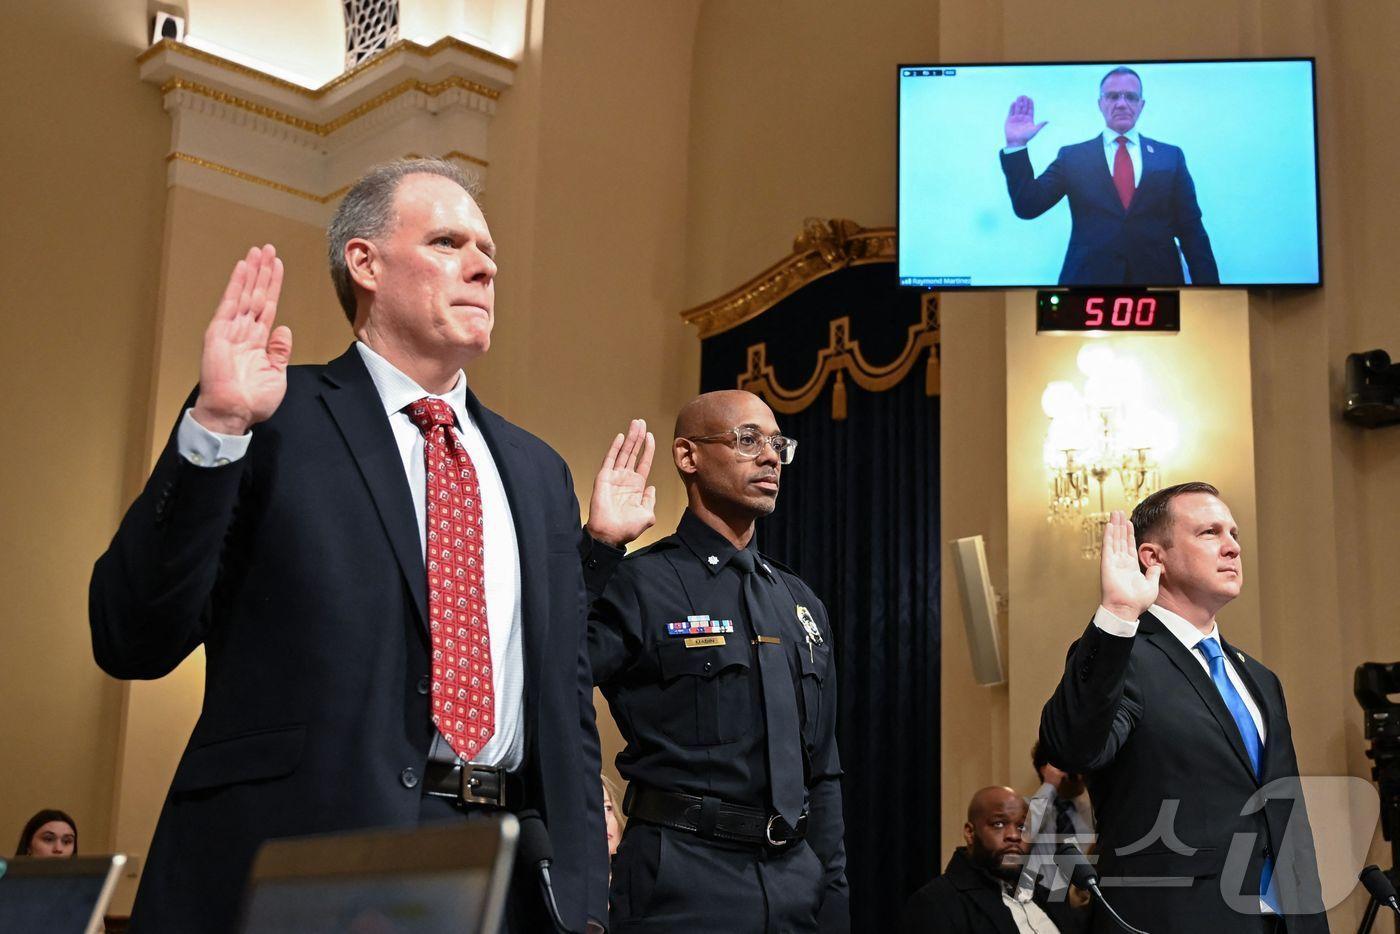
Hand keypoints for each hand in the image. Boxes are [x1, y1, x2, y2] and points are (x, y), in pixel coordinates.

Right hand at [191, 245, 292, 435]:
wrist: (234, 412)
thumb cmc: (253, 400)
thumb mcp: (276, 374)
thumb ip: (279, 351)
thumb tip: (284, 330)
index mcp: (257, 341)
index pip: (268, 307)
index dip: (273, 286)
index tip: (278, 266)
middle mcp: (244, 331)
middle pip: (256, 294)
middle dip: (262, 272)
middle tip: (268, 248)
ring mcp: (231, 330)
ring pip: (244, 294)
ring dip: (252, 272)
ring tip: (258, 251)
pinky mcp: (219, 332)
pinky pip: (230, 303)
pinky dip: (236, 285)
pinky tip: (242, 268)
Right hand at [584, 419, 655, 548]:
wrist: (610, 535)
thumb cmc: (627, 529)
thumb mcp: (647, 516)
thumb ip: (650, 501)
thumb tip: (652, 488)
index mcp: (636, 487)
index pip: (643, 463)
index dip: (648, 449)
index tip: (651, 436)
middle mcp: (625, 479)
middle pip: (633, 453)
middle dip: (638, 438)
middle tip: (641, 422)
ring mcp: (614, 477)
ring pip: (623, 453)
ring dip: (630, 438)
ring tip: (635, 424)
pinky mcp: (604, 478)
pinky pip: (610, 460)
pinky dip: (615, 448)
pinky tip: (621, 437)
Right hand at [1004, 95, 1046, 147]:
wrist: (1016, 142)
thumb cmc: (1026, 137)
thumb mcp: (1034, 130)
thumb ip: (1040, 125)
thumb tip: (1047, 121)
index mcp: (1029, 119)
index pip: (1030, 110)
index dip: (1030, 104)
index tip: (1030, 98)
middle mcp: (1022, 118)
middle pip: (1024, 108)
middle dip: (1024, 102)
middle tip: (1024, 96)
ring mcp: (1016, 119)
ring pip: (1017, 109)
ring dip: (1018, 103)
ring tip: (1019, 97)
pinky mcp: (1009, 120)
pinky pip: (1011, 112)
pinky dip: (1012, 108)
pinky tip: (1013, 103)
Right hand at [1099, 510, 1159, 620]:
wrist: (1126, 609)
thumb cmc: (1137, 602)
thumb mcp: (1151, 586)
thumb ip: (1153, 574)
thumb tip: (1156, 566)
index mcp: (1130, 567)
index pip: (1128, 546)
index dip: (1128, 534)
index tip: (1128, 523)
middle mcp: (1120, 562)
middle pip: (1120, 539)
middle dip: (1120, 525)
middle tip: (1119, 512)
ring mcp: (1113, 562)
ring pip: (1114, 539)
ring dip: (1114, 526)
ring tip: (1115, 513)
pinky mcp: (1107, 563)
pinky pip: (1108, 546)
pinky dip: (1108, 535)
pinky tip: (1109, 525)